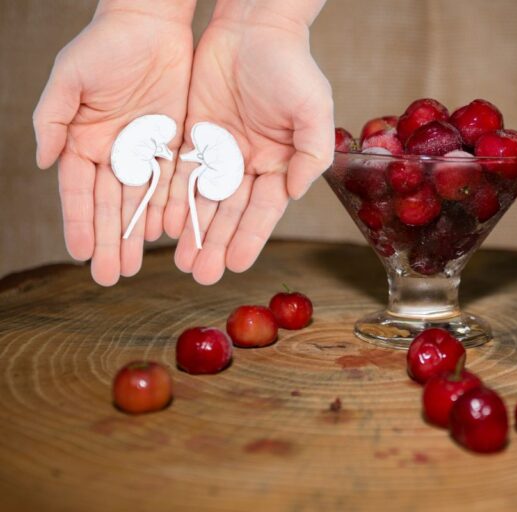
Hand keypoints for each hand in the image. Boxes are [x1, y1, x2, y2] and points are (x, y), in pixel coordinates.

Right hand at [32, 1, 194, 285]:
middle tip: (109, 277)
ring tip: (136, 266)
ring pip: (142, 201)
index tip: (80, 253)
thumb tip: (44, 161)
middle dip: (108, 240)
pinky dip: (170, 208)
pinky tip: (168, 234)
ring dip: (138, 234)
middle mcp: (114, 153)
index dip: (79, 222)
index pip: (80, 191)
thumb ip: (54, 118)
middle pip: (111, 205)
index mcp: (83, 140)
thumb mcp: (71, 77)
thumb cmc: (104, 45)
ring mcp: (146, 151)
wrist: (152, 24)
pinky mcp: (177, 144)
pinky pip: (174, 183)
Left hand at [164, 5, 333, 284]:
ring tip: (182, 262)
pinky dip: (173, 198)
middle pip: (230, 212)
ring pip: (203, 199)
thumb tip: (294, 192)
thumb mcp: (313, 108)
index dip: (250, 238)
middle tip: (201, 275)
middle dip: (216, 244)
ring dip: (193, 231)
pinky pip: (180, 172)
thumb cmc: (291, 65)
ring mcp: (220, 151)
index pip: (263, 210)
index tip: (237, 266)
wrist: (253, 26)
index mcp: (280, 163)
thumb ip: (310, 152)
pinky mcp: (194, 135)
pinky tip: (164, 223)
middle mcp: (249, 164)